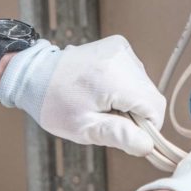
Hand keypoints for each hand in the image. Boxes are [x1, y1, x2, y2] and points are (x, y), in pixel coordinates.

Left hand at [0, 35, 166, 156]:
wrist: (35, 74)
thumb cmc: (54, 103)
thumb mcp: (83, 128)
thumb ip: (119, 136)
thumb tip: (147, 145)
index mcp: (114, 78)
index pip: (155, 107)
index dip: (146, 126)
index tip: (124, 132)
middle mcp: (122, 58)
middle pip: (151, 96)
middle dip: (136, 113)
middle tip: (107, 117)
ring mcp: (121, 49)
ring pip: (145, 85)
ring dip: (130, 99)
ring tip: (102, 101)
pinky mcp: (119, 45)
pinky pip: (135, 72)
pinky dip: (125, 85)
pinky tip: (104, 88)